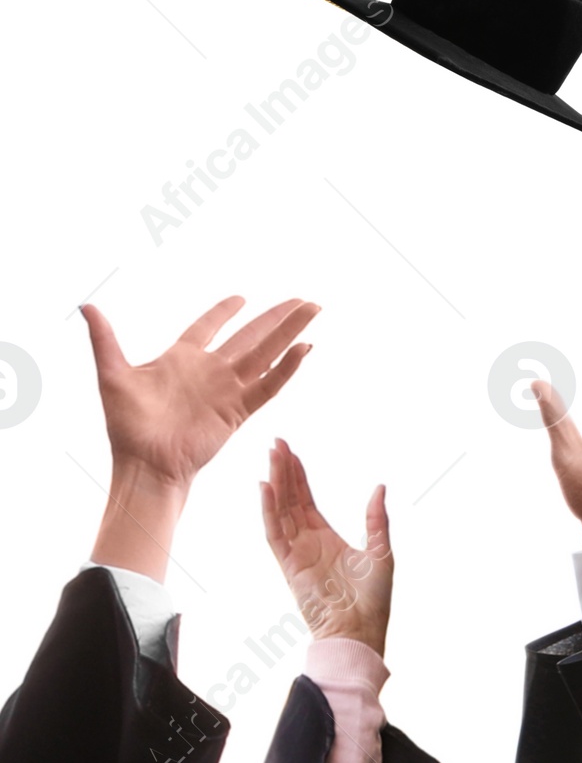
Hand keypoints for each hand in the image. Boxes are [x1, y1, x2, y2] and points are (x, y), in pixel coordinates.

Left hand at [86, 297, 318, 490]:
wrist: (145, 465)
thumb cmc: (127, 427)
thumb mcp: (113, 375)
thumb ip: (105, 340)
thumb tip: (87, 306)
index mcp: (182, 359)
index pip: (208, 327)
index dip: (224, 311)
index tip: (241, 297)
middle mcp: (210, 371)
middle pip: (251, 335)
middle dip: (277, 316)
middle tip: (302, 299)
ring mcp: (227, 389)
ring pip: (266, 353)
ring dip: (290, 331)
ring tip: (312, 310)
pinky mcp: (238, 409)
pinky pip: (268, 385)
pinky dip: (287, 368)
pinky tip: (304, 349)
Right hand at [261, 440, 391, 654]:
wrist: (360, 632)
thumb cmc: (372, 600)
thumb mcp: (380, 551)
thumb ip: (376, 519)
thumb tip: (379, 487)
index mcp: (325, 538)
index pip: (306, 501)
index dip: (298, 477)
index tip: (290, 452)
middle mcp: (307, 543)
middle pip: (290, 500)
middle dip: (283, 471)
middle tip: (275, 443)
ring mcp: (296, 554)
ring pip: (281, 511)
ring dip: (276, 483)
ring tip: (272, 455)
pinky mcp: (290, 566)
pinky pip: (275, 534)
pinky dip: (269, 511)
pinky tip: (266, 488)